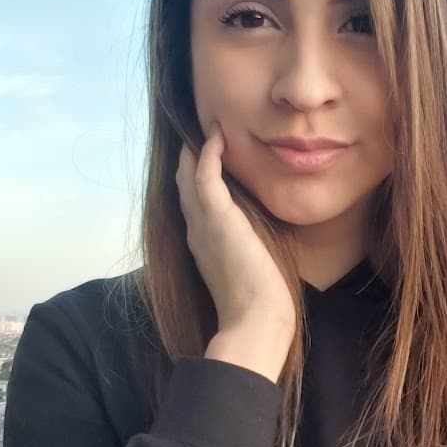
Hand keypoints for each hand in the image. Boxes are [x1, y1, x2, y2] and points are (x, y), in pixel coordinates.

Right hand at [176, 122, 296, 338]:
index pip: (194, 203)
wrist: (255, 320)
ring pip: (188, 177)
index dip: (195, 178)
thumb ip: (248, 248)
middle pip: (184, 185)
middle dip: (189, 159)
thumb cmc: (259, 301)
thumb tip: (262, 242)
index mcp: (203, 244)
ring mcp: (202, 224)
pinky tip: (216, 137)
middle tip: (199, 131)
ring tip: (207, 126)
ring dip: (195, 150)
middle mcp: (196, 231)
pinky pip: (204, 176)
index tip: (205, 156)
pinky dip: (208, 154)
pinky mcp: (216, 219)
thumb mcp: (250, 266)